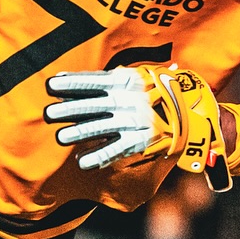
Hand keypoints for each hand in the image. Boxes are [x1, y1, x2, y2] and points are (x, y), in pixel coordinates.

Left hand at [44, 64, 226, 180]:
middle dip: (68, 109)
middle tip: (47, 114)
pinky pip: (115, 149)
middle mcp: (129, 99)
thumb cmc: (159, 93)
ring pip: (100, 127)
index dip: (71, 83)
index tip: (50, 84)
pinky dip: (98, 156)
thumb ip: (115, 79)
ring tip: (59, 138)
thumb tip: (83, 76)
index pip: (93, 80)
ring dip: (78, 133)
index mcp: (128, 80)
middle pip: (91, 104)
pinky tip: (82, 162)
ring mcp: (134, 120)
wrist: (193, 114)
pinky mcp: (141, 140)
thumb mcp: (141, 78)